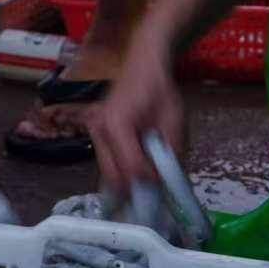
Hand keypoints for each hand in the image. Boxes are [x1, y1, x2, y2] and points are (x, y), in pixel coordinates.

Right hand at [91, 39, 183, 198]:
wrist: (142, 67)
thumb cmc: (160, 90)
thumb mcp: (174, 121)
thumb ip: (170, 151)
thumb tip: (167, 181)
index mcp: (117, 123)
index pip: (130, 165)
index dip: (148, 181)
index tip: (164, 188)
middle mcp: (99, 130)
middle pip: (112, 175)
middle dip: (134, 191)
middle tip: (154, 200)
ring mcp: (94, 132)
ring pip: (107, 173)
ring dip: (126, 185)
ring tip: (147, 188)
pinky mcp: (97, 136)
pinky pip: (108, 164)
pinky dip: (122, 174)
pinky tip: (137, 176)